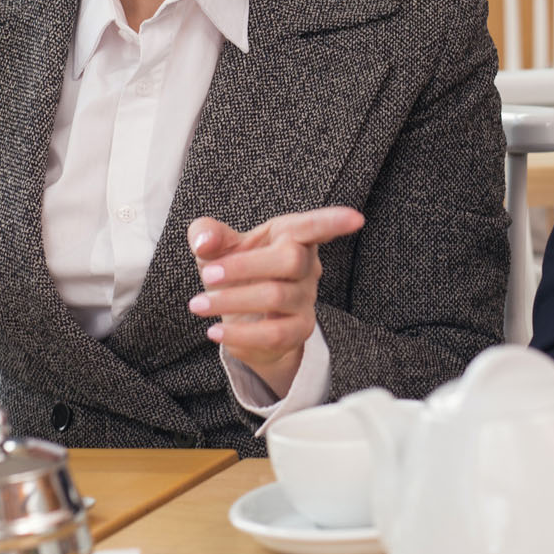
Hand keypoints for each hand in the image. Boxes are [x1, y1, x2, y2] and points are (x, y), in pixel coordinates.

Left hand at [186, 208, 364, 395]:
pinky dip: (239, 334)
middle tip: (207, 274)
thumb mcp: (215, 248)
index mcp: (288, 235)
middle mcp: (305, 266)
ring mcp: (305, 298)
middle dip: (244, 266)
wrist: (241, 319)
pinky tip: (214, 331)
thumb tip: (205, 241)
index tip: (355, 218)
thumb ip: (207, 234)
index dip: (334, 222)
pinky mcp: (298, 330)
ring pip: (277, 296)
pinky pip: (274, 334)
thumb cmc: (234, 272)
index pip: (313, 226)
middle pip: (290, 260)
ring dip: (231, 300)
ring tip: (198, 304)